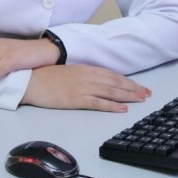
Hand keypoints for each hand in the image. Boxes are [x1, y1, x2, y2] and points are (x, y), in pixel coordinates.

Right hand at [21, 65, 151, 111]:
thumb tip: (96, 81)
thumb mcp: (69, 71)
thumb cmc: (46, 76)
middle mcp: (88, 77)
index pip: (112, 75)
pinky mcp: (77, 99)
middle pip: (116, 83)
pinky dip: (112, 105)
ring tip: (141, 100)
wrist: (30, 79)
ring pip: (112, 91)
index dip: (128, 81)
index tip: (139, 86)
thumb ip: (84, 75)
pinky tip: (122, 109)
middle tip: (147, 94)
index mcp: (86, 69)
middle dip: (134, 88)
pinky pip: (99, 103)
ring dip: (128, 95)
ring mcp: (83, 88)